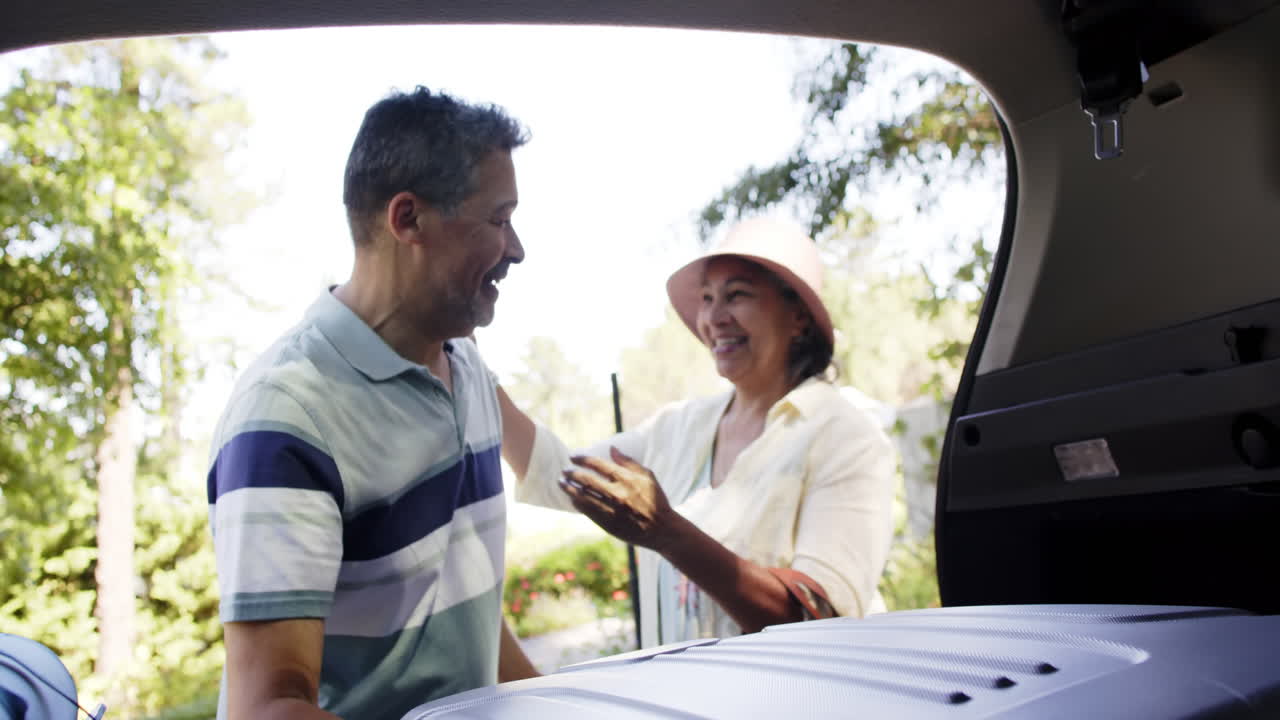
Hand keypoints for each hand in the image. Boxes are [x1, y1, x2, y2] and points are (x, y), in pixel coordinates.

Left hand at [559, 447, 677, 549]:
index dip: (582, 459)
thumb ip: (628, 462)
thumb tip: (612, 448)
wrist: (661, 529)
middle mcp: (616, 493)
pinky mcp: (607, 524)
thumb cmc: (656, 500)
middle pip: (586, 480)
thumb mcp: (647, 476)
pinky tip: (572, 498)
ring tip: (561, 483)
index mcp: (626, 479)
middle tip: (564, 471)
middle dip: (571, 473)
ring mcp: (610, 510)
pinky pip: (586, 511)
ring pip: (582, 496)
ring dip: (569, 488)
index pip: (597, 464)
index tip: (573, 457)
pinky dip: (577, 503)